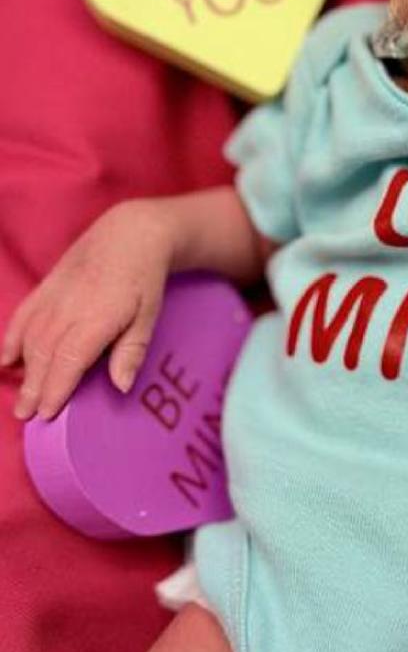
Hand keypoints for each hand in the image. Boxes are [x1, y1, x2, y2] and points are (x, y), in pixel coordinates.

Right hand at [1, 201, 173, 420]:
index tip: (46, 413)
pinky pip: (23, 315)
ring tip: (21, 399)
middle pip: (45, 353)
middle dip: (34, 387)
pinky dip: (12, 337)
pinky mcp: (46, 286)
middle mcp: (70, 306)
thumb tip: (121, 387)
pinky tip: (5, 360)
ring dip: (24, 370)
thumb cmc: (144, 279)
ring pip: (31, 338)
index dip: (56, 387)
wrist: (129, 234)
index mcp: (98, 316)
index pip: (70, 358)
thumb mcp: (149, 315)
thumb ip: (132, 350)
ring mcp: (54, 295)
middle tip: (26, 416)